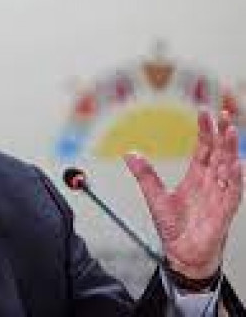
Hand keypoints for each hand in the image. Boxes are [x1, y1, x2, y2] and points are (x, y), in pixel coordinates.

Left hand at [125, 109, 242, 279]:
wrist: (182, 253)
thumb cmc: (174, 227)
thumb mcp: (155, 196)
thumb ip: (145, 175)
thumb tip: (129, 153)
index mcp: (196, 176)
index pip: (204, 148)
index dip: (205, 130)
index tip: (204, 111)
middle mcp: (210, 182)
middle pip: (219, 153)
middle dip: (222, 134)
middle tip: (223, 114)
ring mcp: (219, 195)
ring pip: (228, 168)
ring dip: (230, 150)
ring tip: (230, 132)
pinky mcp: (224, 211)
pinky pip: (233, 192)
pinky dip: (235, 178)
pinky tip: (236, 165)